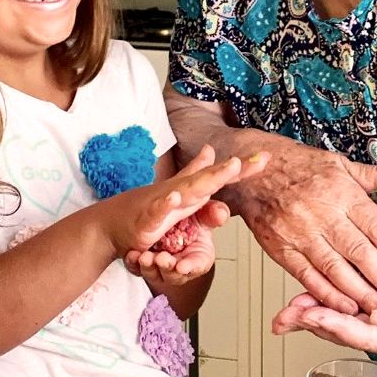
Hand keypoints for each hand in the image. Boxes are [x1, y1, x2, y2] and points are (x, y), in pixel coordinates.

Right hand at [110, 146, 267, 258]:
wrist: (109, 225)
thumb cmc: (144, 209)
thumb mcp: (177, 192)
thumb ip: (195, 173)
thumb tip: (212, 151)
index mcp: (189, 190)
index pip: (219, 177)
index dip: (243, 169)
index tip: (266, 158)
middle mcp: (179, 192)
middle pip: (208, 179)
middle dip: (230, 170)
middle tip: (252, 159)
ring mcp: (162, 202)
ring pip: (188, 190)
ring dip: (208, 178)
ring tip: (229, 168)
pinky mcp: (146, 218)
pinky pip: (158, 210)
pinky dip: (167, 204)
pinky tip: (176, 198)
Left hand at [124, 210, 217, 284]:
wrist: (162, 215)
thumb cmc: (187, 221)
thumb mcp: (201, 214)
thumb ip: (212, 214)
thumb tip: (221, 213)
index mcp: (197, 255)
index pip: (198, 266)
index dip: (191, 268)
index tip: (182, 267)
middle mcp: (179, 264)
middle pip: (175, 275)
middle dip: (167, 268)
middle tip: (161, 259)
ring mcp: (160, 267)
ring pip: (155, 274)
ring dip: (149, 267)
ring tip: (144, 256)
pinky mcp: (144, 265)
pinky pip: (137, 269)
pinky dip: (134, 263)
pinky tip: (132, 254)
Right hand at [232, 138, 376, 313]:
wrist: (251, 171)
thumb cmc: (299, 167)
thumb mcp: (342, 164)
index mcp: (342, 192)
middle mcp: (322, 214)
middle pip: (361, 253)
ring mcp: (300, 234)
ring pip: (336, 269)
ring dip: (361, 295)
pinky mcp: (281, 249)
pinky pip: (307, 276)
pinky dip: (327, 295)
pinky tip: (346, 308)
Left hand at [272, 230, 376, 354]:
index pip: (367, 336)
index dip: (338, 327)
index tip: (313, 315)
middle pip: (348, 329)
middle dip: (315, 323)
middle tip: (285, 316)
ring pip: (346, 312)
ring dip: (316, 309)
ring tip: (286, 308)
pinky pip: (353, 292)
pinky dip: (331, 290)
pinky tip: (309, 289)